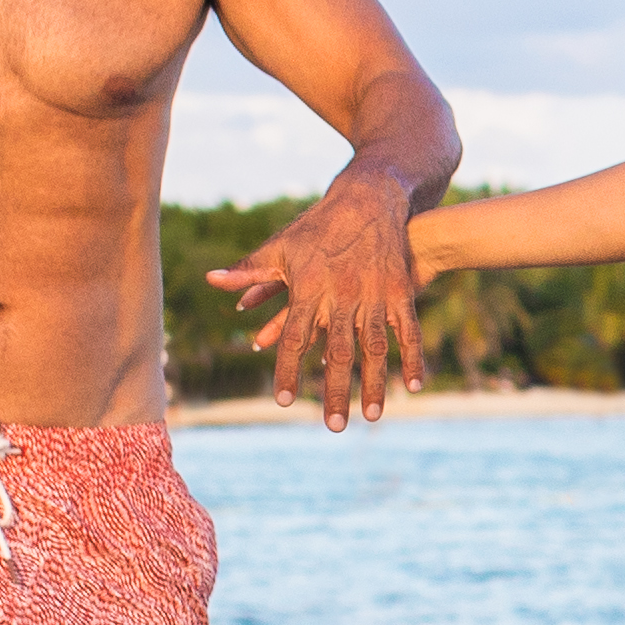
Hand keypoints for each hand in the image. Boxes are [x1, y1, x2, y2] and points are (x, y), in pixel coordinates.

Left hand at [213, 169, 423, 428]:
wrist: (371, 198)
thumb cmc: (321, 225)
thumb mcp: (283, 245)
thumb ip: (250, 270)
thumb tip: (212, 281)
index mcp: (309, 289)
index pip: (294, 337)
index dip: (286, 368)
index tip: (281, 400)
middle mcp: (341, 296)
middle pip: (337, 352)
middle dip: (334, 391)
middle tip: (334, 427)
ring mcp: (374, 295)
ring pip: (374, 348)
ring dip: (373, 384)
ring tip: (372, 416)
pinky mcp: (399, 292)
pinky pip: (406, 331)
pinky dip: (411, 359)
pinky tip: (412, 388)